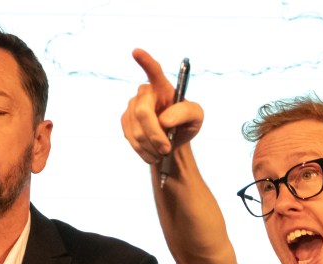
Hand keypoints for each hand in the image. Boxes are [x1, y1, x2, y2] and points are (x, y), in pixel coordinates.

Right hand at [121, 48, 203, 164]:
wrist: (172, 144)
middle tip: (166, 148)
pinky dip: (144, 151)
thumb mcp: (196, 118)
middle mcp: (144, 92)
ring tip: (163, 151)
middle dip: (155, 134)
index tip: (136, 51)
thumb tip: (165, 119)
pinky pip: (131, 139)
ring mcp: (132, 106)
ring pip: (137, 130)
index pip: (154, 71)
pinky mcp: (125, 121)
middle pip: (142, 112)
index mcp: (163, 86)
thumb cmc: (186, 125)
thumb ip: (185, 113)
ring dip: (151, 146)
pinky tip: (153, 153)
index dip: (145, 61)